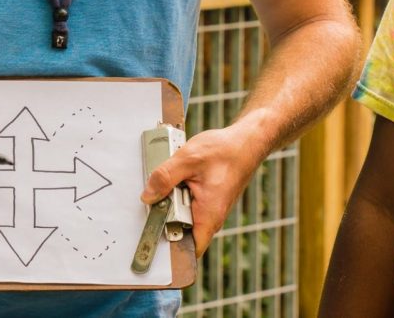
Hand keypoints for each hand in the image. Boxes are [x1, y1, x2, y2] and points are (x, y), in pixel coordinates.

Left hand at [140, 127, 261, 256]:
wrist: (246, 142)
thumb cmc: (226, 151)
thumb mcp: (189, 159)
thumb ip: (165, 177)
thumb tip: (147, 195)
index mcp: (208, 215)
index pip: (188, 251)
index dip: (168, 252)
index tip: (150, 241)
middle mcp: (211, 218)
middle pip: (179, 230)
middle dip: (164, 217)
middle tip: (155, 198)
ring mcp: (209, 210)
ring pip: (182, 216)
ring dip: (172, 201)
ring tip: (171, 181)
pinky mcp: (207, 201)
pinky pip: (187, 204)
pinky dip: (179, 192)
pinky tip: (180, 175)